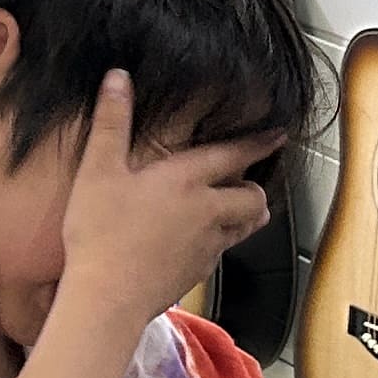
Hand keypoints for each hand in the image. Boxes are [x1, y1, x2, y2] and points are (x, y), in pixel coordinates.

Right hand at [58, 74, 269, 329]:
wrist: (107, 299)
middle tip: (248, 180)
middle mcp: (207, 212)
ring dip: (246, 215)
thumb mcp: (98, 170)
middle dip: (255, 187)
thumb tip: (118, 78)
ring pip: (245, 227)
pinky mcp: (198, 274)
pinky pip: (221, 253)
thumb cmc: (101, 234)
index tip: (278, 133)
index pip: (235, 155)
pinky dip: (219, 243)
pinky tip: (199, 243)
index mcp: (187, 180)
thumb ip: (111, 122)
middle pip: (253, 196)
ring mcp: (207, 246)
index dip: (260, 141)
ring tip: (238, 209)